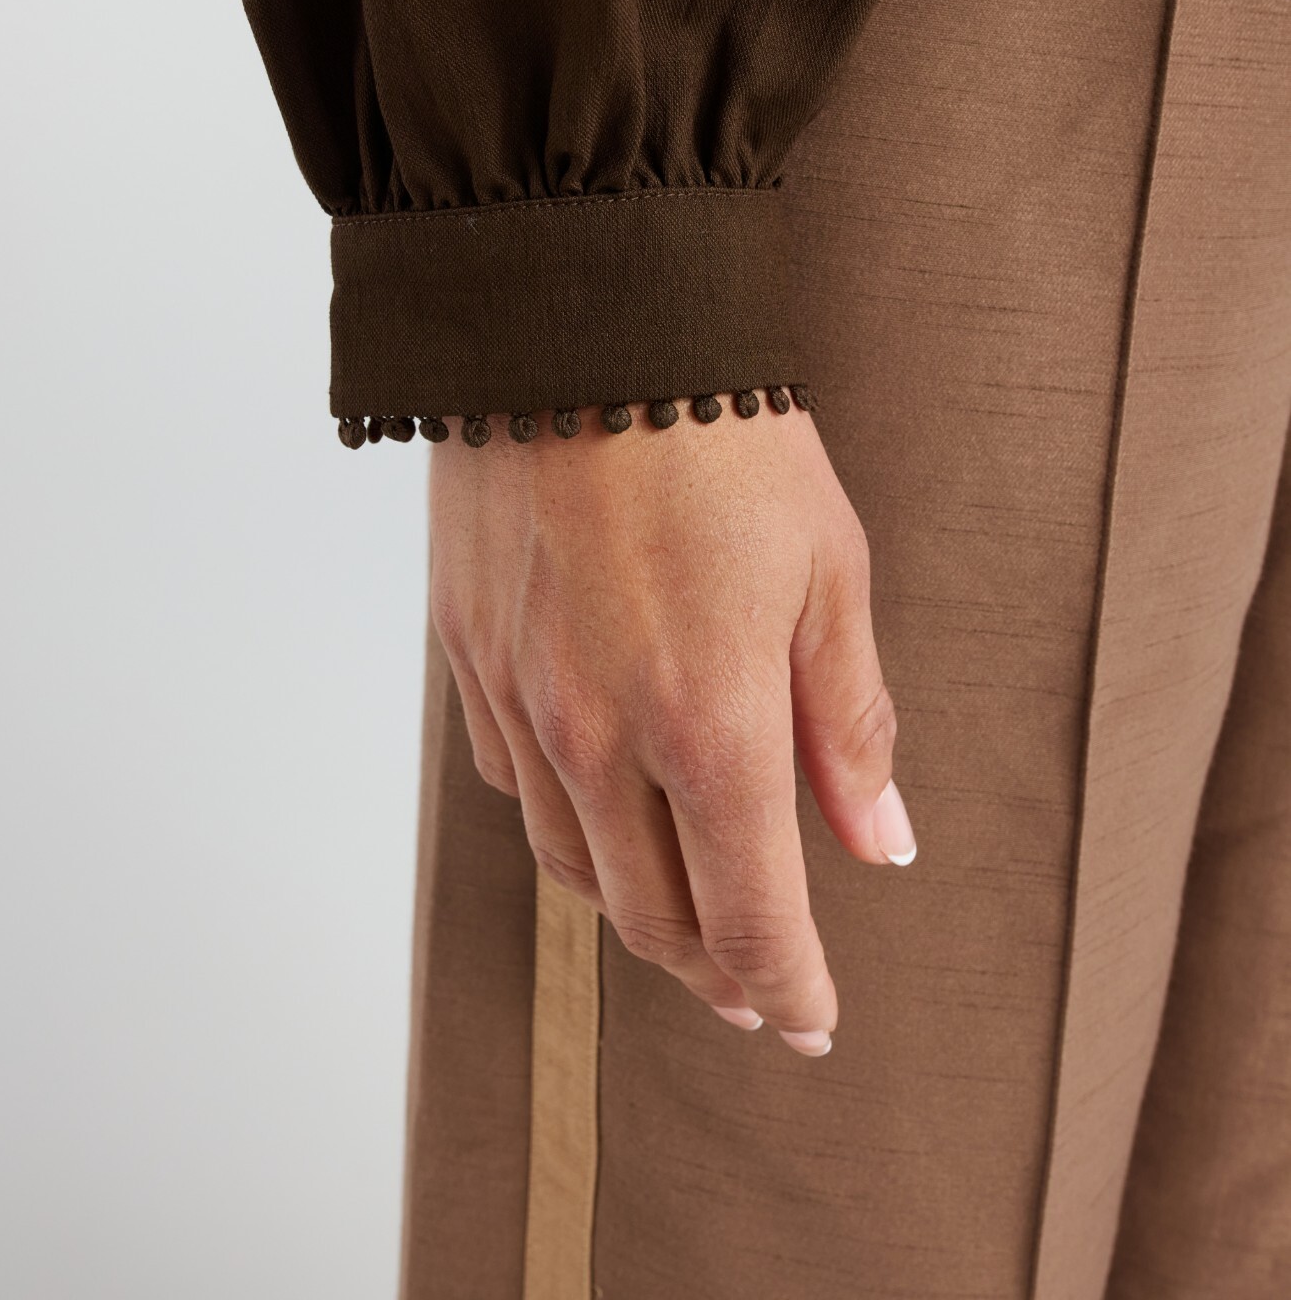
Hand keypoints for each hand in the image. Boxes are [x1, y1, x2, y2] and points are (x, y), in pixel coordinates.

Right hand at [428, 400, 914, 1057]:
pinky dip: (565, 831)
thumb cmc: (722, 434)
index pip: (750, 912)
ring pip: (571, 865)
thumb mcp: (828, 569)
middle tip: (756, 992)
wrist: (577, 326)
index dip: (787, 984)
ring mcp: (522, 701)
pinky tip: (595, 818)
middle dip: (713, 971)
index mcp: (710, 723)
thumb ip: (848, 721)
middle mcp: (599, 737)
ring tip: (682, 927)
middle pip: (652, 914)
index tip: (812, 1020)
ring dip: (634, 915)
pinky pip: (510, 785)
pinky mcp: (467, 655)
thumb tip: (879, 841)